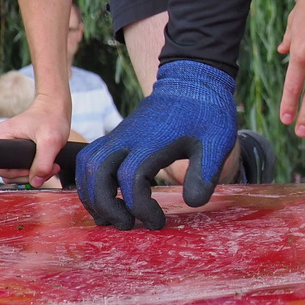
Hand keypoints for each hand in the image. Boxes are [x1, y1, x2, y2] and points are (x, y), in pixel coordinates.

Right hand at [0, 94, 71, 186]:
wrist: (56, 106)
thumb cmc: (51, 116)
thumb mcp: (50, 141)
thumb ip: (42, 163)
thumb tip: (35, 181)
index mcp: (0, 137)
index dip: (16, 174)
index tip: (35, 168)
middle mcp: (0, 141)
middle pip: (6, 173)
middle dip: (29, 174)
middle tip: (48, 168)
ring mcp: (7, 144)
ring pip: (14, 172)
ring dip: (33, 173)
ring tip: (50, 164)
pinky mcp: (15, 148)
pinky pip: (19, 167)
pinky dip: (33, 168)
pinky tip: (46, 163)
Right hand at [76, 60, 236, 229]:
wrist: (192, 79)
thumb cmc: (207, 112)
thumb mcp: (216, 141)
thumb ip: (205, 172)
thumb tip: (192, 202)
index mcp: (153, 142)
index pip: (132, 180)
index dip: (141, 207)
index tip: (158, 221)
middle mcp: (129, 138)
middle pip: (98, 173)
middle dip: (106, 205)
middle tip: (127, 224)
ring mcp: (119, 135)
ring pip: (88, 166)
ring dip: (92, 195)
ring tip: (111, 216)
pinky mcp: (117, 135)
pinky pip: (90, 158)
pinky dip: (89, 180)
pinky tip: (107, 197)